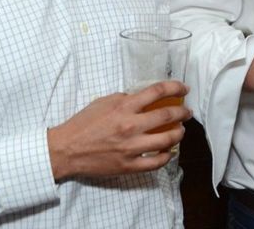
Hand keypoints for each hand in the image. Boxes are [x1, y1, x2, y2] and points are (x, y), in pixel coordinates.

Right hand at [47, 80, 190, 180]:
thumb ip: (126, 99)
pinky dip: (166, 156)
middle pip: (167, 116)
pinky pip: (155, 162)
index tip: (184, 88)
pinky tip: (169, 151)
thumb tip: (145, 99)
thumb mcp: (104, 102)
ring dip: (178, 134)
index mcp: (124, 107)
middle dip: (182, 112)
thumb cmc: (83, 123)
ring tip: (180, 130)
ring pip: (166, 140)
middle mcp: (131, 126)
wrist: (67, 149)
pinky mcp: (129, 165)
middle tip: (187, 112)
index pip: (157, 91)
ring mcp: (131, 148)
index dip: (175, 87)